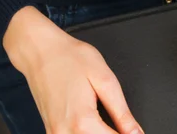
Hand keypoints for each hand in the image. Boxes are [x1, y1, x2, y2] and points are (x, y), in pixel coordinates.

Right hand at [3, 7, 143, 133]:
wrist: (40, 51)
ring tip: (108, 122)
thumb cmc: (69, 58)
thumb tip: (136, 133)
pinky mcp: (51, 132)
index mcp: (82, 122)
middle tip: (121, 123)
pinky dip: (86, 132)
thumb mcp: (103, 78)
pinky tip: (93, 124)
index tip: (135, 131)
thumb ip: (122, 112)